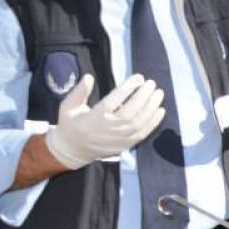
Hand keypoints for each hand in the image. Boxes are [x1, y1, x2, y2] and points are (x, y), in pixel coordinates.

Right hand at [45, 74, 164, 169]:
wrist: (72, 151)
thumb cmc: (71, 125)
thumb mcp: (68, 107)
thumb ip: (78, 92)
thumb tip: (88, 77)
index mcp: (92, 119)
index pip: (112, 102)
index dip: (127, 89)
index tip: (138, 77)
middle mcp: (106, 130)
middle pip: (129, 112)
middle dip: (143, 96)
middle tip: (151, 83)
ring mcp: (117, 140)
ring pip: (138, 123)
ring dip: (151, 107)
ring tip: (158, 93)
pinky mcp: (124, 145)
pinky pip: (142, 134)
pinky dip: (153, 122)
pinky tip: (160, 110)